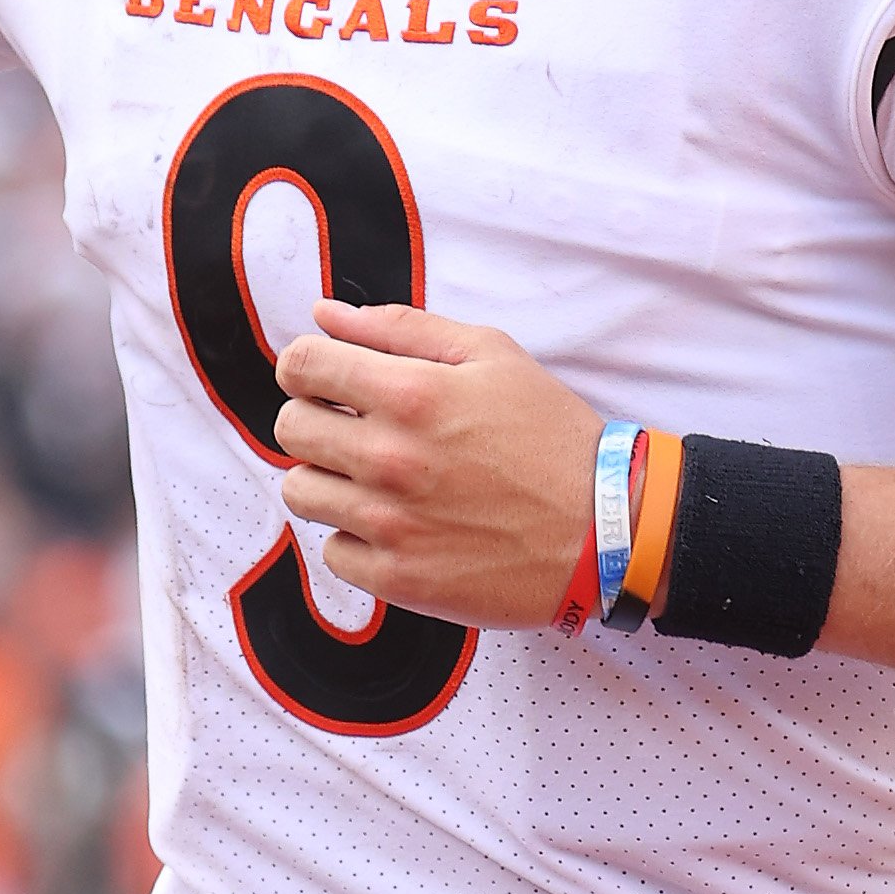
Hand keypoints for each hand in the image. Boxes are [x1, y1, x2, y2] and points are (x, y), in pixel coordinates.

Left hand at [273, 298, 601, 631]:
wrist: (603, 528)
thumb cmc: (549, 435)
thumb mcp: (491, 355)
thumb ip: (400, 328)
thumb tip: (325, 315)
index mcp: (411, 394)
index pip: (300, 365)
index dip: (306, 365)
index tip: (327, 378)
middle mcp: (391, 459)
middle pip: (290, 428)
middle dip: (317, 418)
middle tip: (358, 428)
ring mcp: (390, 524)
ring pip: (300, 492)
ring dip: (329, 479)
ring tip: (376, 478)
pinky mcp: (398, 578)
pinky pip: (331, 551)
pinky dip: (355, 536)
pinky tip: (398, 523)